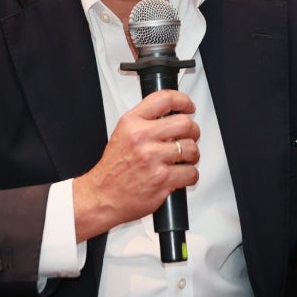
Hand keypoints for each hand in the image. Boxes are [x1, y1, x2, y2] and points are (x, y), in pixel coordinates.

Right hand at [71, 89, 199, 241]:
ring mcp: (153, 158)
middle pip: (185, 123)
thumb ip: (144, 122)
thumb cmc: (113, 169)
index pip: (164, 99)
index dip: (183, 101)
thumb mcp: (122, 134)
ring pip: (191, 148)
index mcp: (132, 123)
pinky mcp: (162, 179)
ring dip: (192, 155)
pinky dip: (191, 175)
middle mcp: (142, 138)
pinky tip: (181, 175)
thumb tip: (171, 115)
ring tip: (184, 159)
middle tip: (190, 137)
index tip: (188, 106)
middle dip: (193, 131)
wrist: (102, 196)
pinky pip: (191, 172)